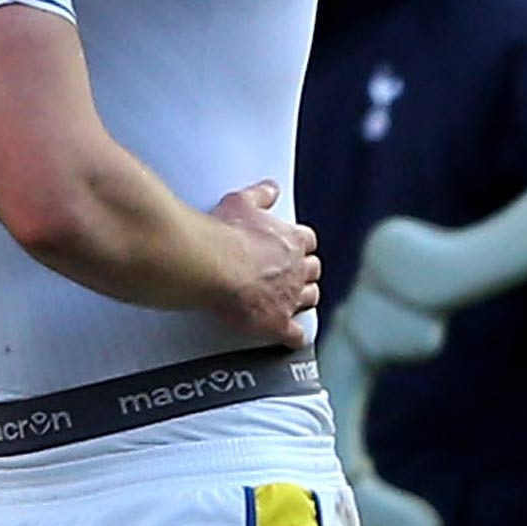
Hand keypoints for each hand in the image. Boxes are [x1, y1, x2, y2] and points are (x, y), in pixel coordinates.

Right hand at [208, 180, 321, 346]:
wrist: (212, 265)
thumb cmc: (225, 233)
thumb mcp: (241, 201)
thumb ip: (260, 194)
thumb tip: (272, 188)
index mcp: (293, 240)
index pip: (309, 241)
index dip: (301, 245)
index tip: (293, 247)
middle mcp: (298, 269)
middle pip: (313, 271)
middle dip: (305, 272)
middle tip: (293, 274)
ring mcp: (290, 298)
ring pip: (310, 299)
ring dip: (304, 299)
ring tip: (294, 301)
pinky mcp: (278, 323)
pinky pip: (296, 335)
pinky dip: (296, 336)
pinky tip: (292, 338)